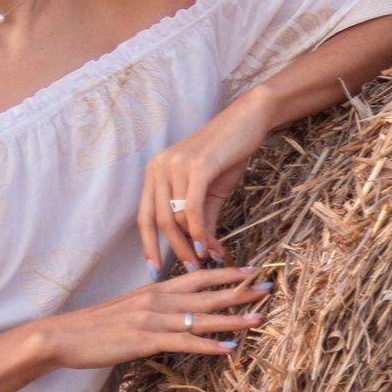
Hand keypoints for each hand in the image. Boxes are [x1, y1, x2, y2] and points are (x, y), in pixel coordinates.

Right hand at [26, 266, 269, 370]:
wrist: (64, 336)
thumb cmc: (94, 326)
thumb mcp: (127, 310)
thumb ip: (152, 308)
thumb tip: (173, 312)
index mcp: (154, 290)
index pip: (198, 276)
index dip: (226, 273)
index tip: (251, 270)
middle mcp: (157, 299)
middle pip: (207, 293)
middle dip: (240, 290)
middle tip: (269, 285)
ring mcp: (153, 319)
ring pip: (201, 317)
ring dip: (234, 318)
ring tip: (260, 317)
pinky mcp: (145, 340)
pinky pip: (184, 342)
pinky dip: (209, 345)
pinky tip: (229, 349)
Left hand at [138, 92, 271, 270]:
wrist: (247, 121)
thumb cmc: (227, 155)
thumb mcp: (210, 191)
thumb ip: (202, 219)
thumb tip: (203, 252)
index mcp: (155, 172)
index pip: (144, 216)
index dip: (148, 245)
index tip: (154, 269)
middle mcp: (159, 167)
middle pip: (159, 221)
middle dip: (174, 250)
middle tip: (190, 270)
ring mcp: (175, 165)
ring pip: (176, 217)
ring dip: (191, 244)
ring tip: (206, 259)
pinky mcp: (196, 167)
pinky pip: (192, 208)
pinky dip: (200, 232)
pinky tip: (209, 247)